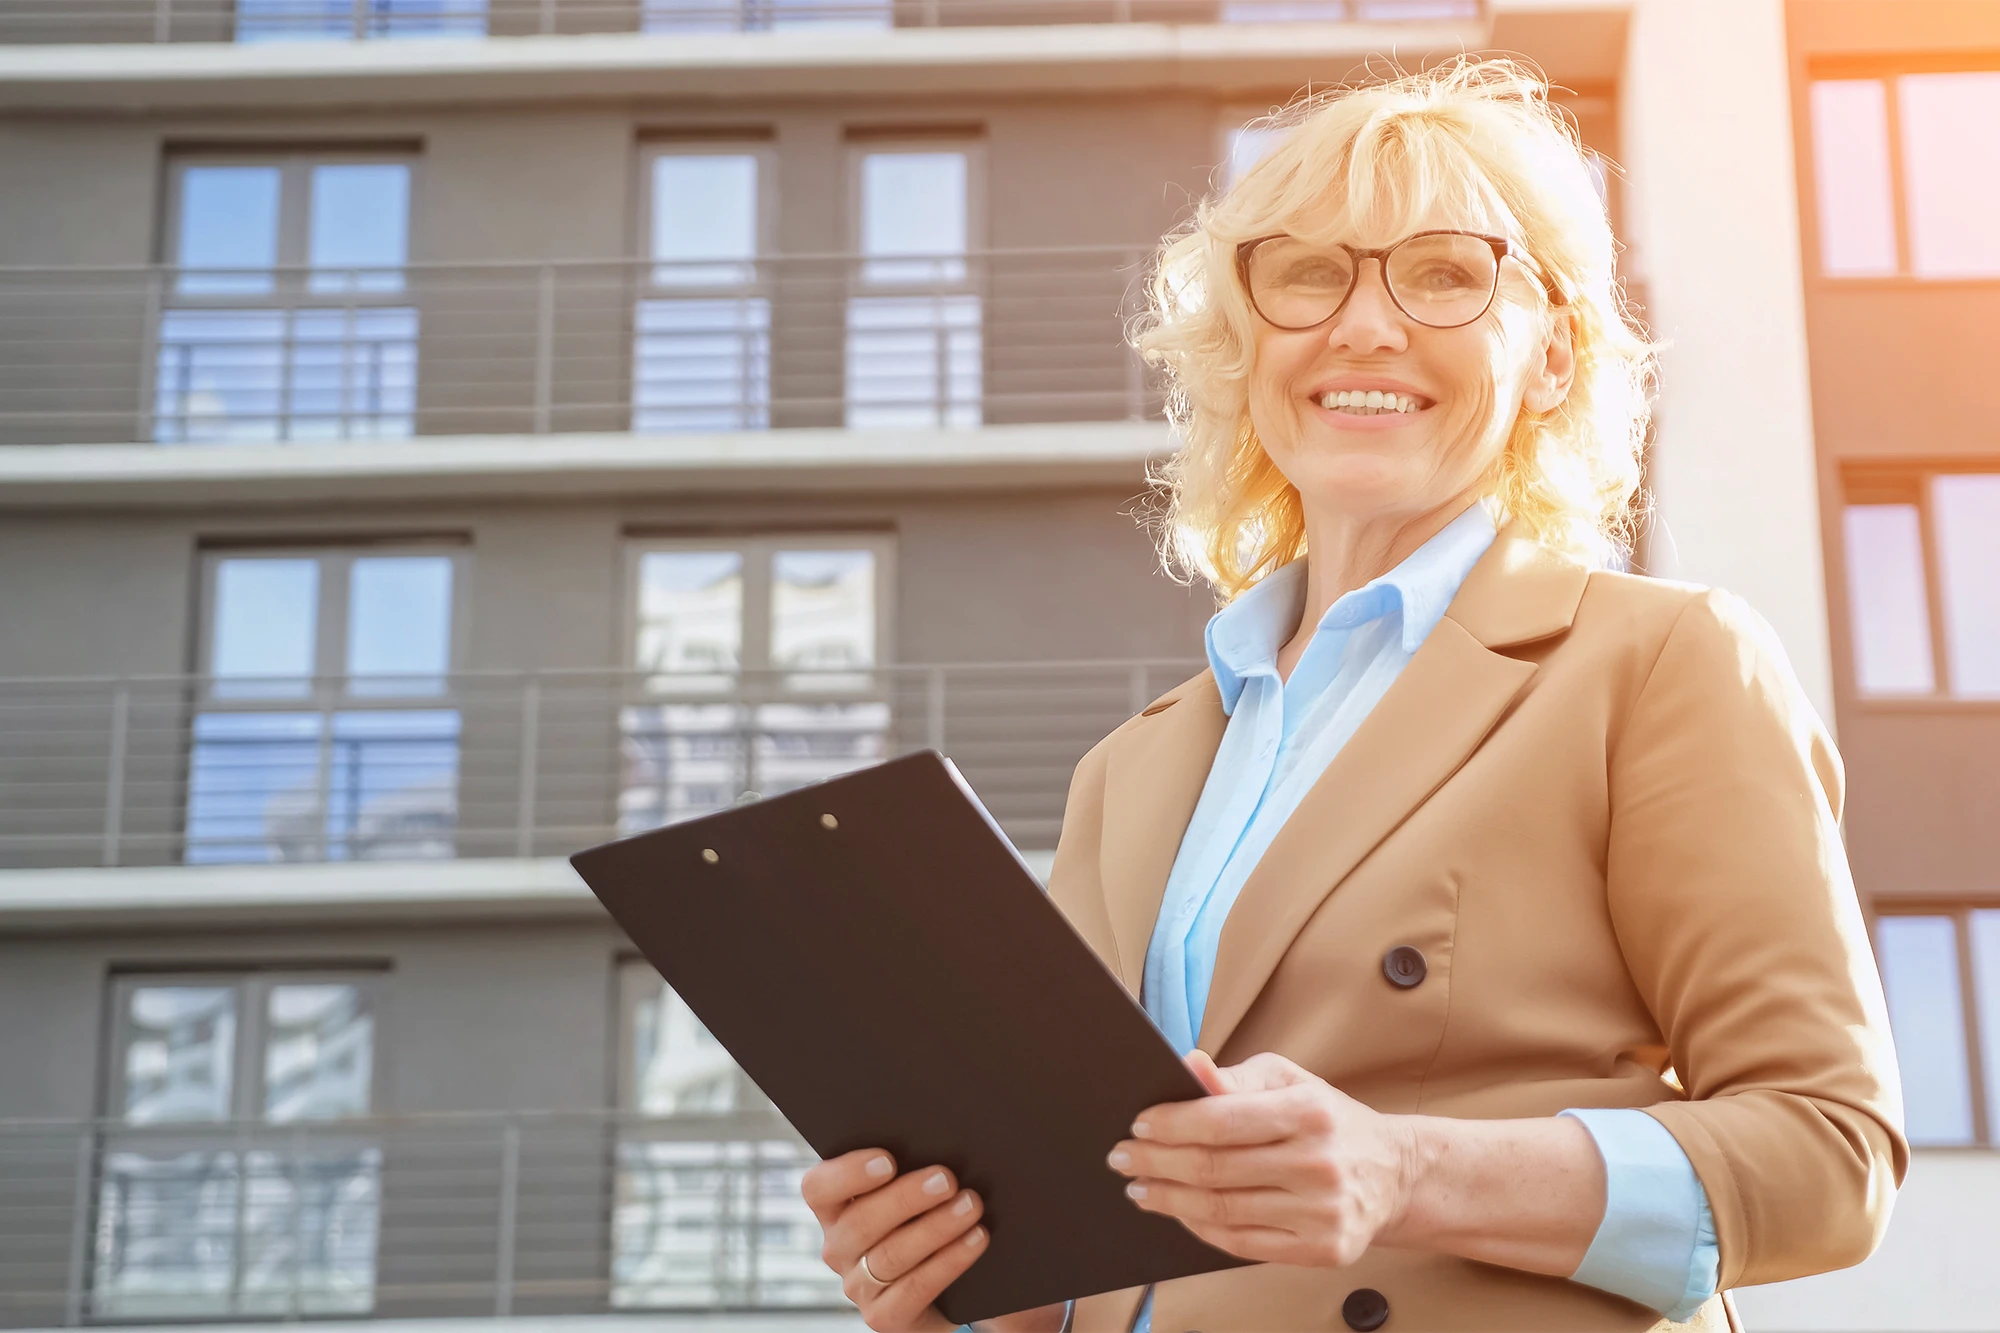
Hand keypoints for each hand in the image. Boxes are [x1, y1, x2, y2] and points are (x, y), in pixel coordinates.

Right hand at [801, 1148, 1065, 1332]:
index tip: (888, 1160)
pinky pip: (914, 1289)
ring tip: (972, 1205)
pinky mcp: (886, 1317)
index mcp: (835, 1208)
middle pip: (860, 1223)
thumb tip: (945, 1130)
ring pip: (890, 1256)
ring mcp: (859, 1286)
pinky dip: (949, 1261)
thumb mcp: (916, 1188)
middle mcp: (839, 1248)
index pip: (818, 1188)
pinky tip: (976, 1239)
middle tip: (947, 1178)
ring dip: (935, 1228)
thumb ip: (914, 1162)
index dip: (848, 1173)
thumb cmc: (932, 1214)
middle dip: (906, 1199)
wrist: (957, 1283)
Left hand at [1105, 1051, 1417, 1267]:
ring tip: (1141, 1187)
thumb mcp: (1289, 1081)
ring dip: (1168, 1199)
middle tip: (1123, 1159)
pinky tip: (1179, 1211)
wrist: (1393, 1173)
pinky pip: (1241, 1244)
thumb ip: (1236, 1078)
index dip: (1170, 1125)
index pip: (1221, 1120)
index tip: (1138, 1125)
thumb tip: (1190, 1065)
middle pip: (1213, 1169)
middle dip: (1156, 1163)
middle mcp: (1318, 1164)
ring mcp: (1322, 1213)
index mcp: (1309, 1112)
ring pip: (1221, 1210)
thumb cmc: (1328, 1120)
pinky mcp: (1322, 1250)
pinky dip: (1200, 1228)